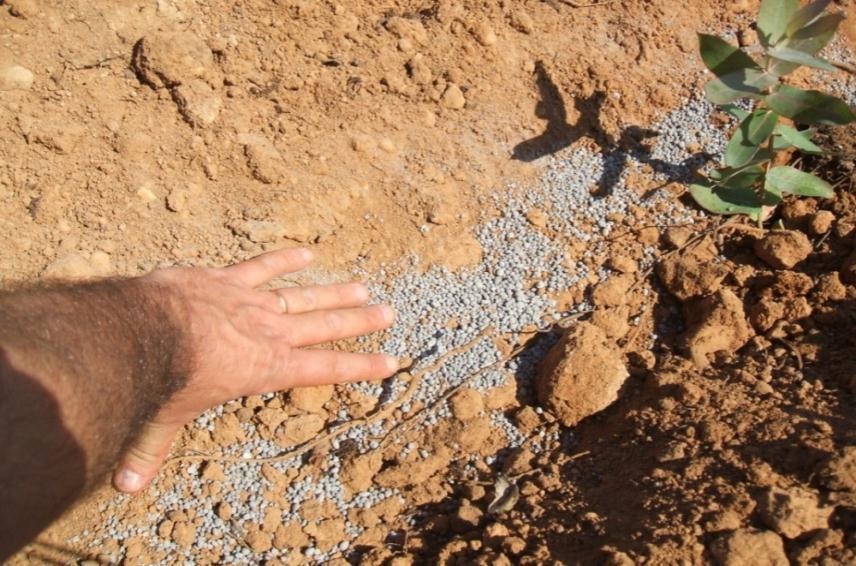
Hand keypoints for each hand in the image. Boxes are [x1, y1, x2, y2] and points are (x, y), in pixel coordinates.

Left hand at [112, 248, 396, 492]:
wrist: (141, 334)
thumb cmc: (160, 382)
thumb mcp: (162, 422)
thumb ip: (151, 451)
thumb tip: (127, 487)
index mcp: (268, 369)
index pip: (326, 369)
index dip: (362, 366)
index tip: (392, 361)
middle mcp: (269, 334)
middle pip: (325, 325)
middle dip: (360, 321)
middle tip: (388, 311)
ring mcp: (251, 303)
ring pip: (304, 295)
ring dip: (336, 292)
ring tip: (364, 287)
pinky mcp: (227, 280)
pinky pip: (261, 267)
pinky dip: (284, 259)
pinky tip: (306, 253)